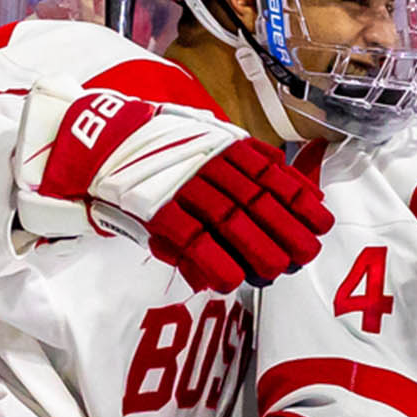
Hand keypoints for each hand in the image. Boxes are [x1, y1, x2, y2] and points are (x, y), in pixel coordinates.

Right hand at [14, 86, 334, 291]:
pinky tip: (231, 280)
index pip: (268, 172)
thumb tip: (293, 179)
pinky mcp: (152, 206)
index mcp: (221, 145)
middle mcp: (204, 162)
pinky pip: (187, 236)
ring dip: (256, 246)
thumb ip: (244, 158)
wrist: (94, 136)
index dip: (297, 197)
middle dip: (285, 228)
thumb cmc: (158, 145)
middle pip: (253, 199)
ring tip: (279, 270)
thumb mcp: (205, 137)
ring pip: (226, 218)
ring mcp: (178, 183)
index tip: (322, 220)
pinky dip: (210, 260)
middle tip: (307, 253)